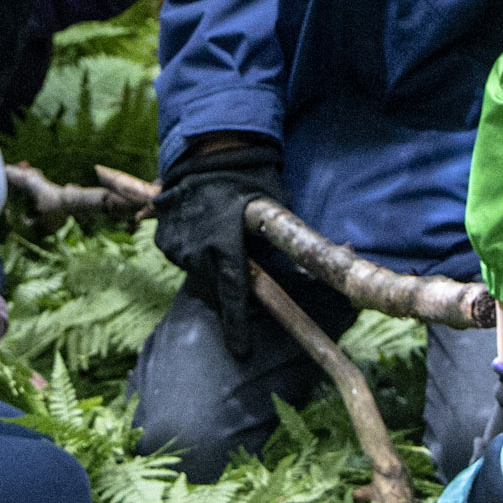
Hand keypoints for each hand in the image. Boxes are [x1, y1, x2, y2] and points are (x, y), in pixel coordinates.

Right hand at [150, 142, 284, 358]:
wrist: (207, 150)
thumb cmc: (250, 177)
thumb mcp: (275, 207)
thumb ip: (285, 239)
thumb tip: (340, 255)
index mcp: (225, 243)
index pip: (233, 293)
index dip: (237, 326)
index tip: (241, 352)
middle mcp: (197, 247)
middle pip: (215, 285)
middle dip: (227, 284)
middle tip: (238, 264)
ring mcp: (175, 242)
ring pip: (197, 270)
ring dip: (210, 265)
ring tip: (219, 238)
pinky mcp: (161, 235)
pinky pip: (182, 254)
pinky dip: (193, 251)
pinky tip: (202, 231)